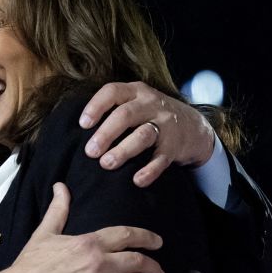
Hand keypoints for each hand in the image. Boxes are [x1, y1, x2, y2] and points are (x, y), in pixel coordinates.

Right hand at [0, 183, 164, 272]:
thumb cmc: (30, 265)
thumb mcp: (44, 233)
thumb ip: (59, 210)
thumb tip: (60, 186)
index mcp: (89, 243)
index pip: (128, 236)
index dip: (147, 239)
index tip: (158, 244)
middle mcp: (100, 264)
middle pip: (139, 263)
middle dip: (154, 269)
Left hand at [79, 81, 217, 186]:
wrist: (195, 126)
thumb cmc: (151, 117)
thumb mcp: (136, 104)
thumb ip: (113, 111)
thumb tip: (76, 131)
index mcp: (135, 92)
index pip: (113, 92)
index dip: (96, 106)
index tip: (82, 124)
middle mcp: (151, 104)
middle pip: (125, 115)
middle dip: (106, 133)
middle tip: (90, 152)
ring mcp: (165, 124)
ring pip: (143, 135)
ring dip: (123, 150)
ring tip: (107, 164)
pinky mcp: (175, 145)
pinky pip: (161, 158)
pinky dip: (150, 170)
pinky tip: (137, 180)